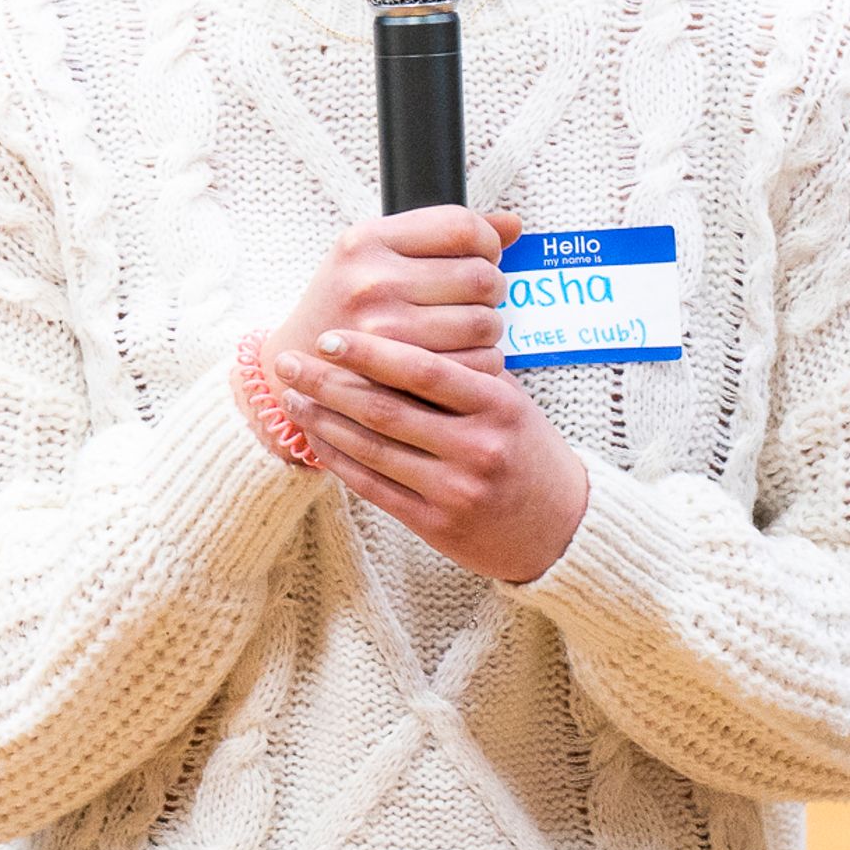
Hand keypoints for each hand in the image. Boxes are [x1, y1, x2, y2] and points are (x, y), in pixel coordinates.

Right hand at [267, 207, 524, 379]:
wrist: (293, 366)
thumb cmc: (343, 306)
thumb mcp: (374, 256)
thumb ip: (441, 236)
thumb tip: (513, 225)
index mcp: (365, 241)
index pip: (462, 226)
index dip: (487, 242)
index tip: (480, 257)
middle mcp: (371, 281)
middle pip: (482, 277)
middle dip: (491, 290)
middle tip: (473, 299)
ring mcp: (381, 330)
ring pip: (485, 322)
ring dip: (488, 328)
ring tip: (464, 328)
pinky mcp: (398, 375)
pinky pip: (476, 363)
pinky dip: (482, 361)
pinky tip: (460, 355)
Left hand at [277, 325, 590, 582]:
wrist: (561, 527)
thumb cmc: (526, 449)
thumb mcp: (511, 402)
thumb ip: (463, 369)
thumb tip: (397, 322)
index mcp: (499, 406)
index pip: (425, 371)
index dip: (371, 353)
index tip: (329, 337)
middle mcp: (478, 447)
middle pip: (386, 409)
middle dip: (328, 382)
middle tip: (288, 360)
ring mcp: (456, 489)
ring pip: (372, 449)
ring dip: (322, 420)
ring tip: (291, 395)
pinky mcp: (436, 523)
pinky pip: (372, 487)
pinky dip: (337, 459)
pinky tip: (313, 437)